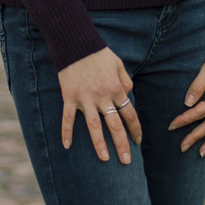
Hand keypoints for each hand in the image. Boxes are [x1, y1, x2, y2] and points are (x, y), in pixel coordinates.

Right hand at [58, 46, 141, 162]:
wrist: (76, 43)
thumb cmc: (98, 53)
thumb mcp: (118, 64)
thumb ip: (126, 81)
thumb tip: (129, 95)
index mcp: (117, 89)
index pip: (129, 114)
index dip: (135, 130)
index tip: (137, 142)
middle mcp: (103, 97)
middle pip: (115, 125)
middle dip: (122, 144)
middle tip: (126, 161)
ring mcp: (85, 98)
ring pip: (94, 126)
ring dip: (100, 144)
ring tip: (105, 159)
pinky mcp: (70, 97)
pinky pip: (68, 118)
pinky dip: (66, 132)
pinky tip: (67, 146)